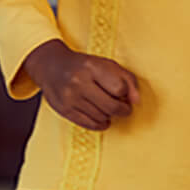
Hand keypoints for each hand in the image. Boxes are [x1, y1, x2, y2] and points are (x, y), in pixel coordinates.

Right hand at [21, 40, 138, 131]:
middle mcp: (79, 82)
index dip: (126, 93)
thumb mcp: (107, 64)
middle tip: (124, 108)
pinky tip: (102, 118)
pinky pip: (89, 125)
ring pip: (102, 117)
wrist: (52, 66)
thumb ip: (127, 80)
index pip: (119, 89)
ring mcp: (70, 98)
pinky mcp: (64, 110)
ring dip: (110, 116)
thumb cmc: (84, 66)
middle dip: (123, 110)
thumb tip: (137, 101)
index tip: (123, 92)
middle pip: (112, 107)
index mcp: (92, 67)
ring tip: (108, 108)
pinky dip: (100, 124)